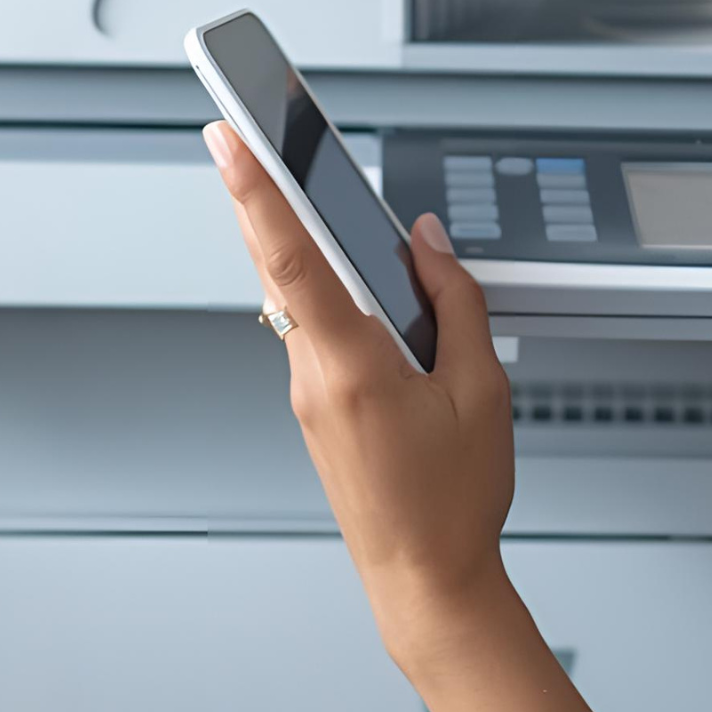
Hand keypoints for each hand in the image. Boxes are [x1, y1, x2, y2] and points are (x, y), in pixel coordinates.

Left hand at [201, 121, 512, 608]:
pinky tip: (355, 275)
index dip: (256, 190)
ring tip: (309, 191)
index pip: (292, 257)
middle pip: (280, 265)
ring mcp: (309, 392)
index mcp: (354, 367)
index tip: (229, 137)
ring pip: (297, 296)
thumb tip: (429, 242)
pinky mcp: (318, 405)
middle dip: (261, 195)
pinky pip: (315, 327)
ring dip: (301, 241)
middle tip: (247, 134)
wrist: (424, 576)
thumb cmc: (454, 499)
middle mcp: (315, 375)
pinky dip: (327, 287)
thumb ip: (456, 304)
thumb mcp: (482, 390)